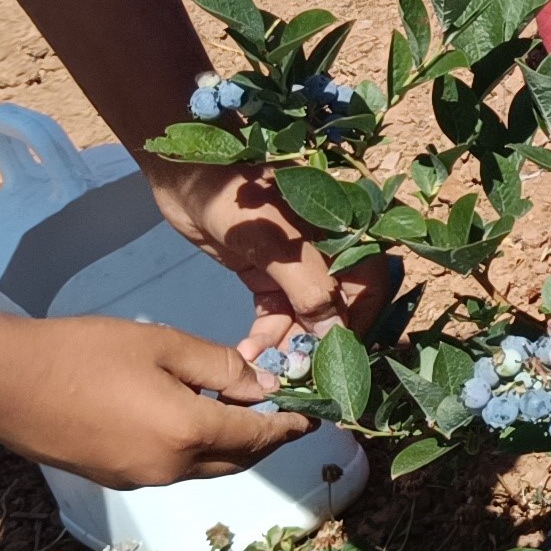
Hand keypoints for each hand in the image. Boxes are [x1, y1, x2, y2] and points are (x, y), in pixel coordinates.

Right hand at [0, 312, 306, 487]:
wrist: (4, 384)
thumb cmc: (85, 352)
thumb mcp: (162, 345)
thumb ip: (219, 366)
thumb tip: (261, 385)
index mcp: (188, 433)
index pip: (257, 436)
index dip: (288, 426)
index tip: (313, 416)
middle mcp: (170, 469)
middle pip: (235, 459)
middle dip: (264, 440)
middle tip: (283, 415)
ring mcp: (139, 478)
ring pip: (203, 468)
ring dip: (228, 446)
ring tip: (240, 413)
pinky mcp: (113, 477)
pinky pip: (171, 468)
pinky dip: (194, 449)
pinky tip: (189, 418)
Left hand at [143, 158, 393, 365]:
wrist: (184, 177)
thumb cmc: (237, 200)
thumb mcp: (275, 244)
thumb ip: (309, 288)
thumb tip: (336, 334)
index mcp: (343, 233)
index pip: (366, 287)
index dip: (355, 323)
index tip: (334, 358)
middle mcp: (326, 253)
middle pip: (335, 308)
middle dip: (315, 344)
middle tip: (293, 373)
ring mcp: (296, 267)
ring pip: (303, 318)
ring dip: (286, 345)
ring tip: (262, 368)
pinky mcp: (267, 276)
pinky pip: (276, 315)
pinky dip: (265, 336)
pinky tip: (249, 351)